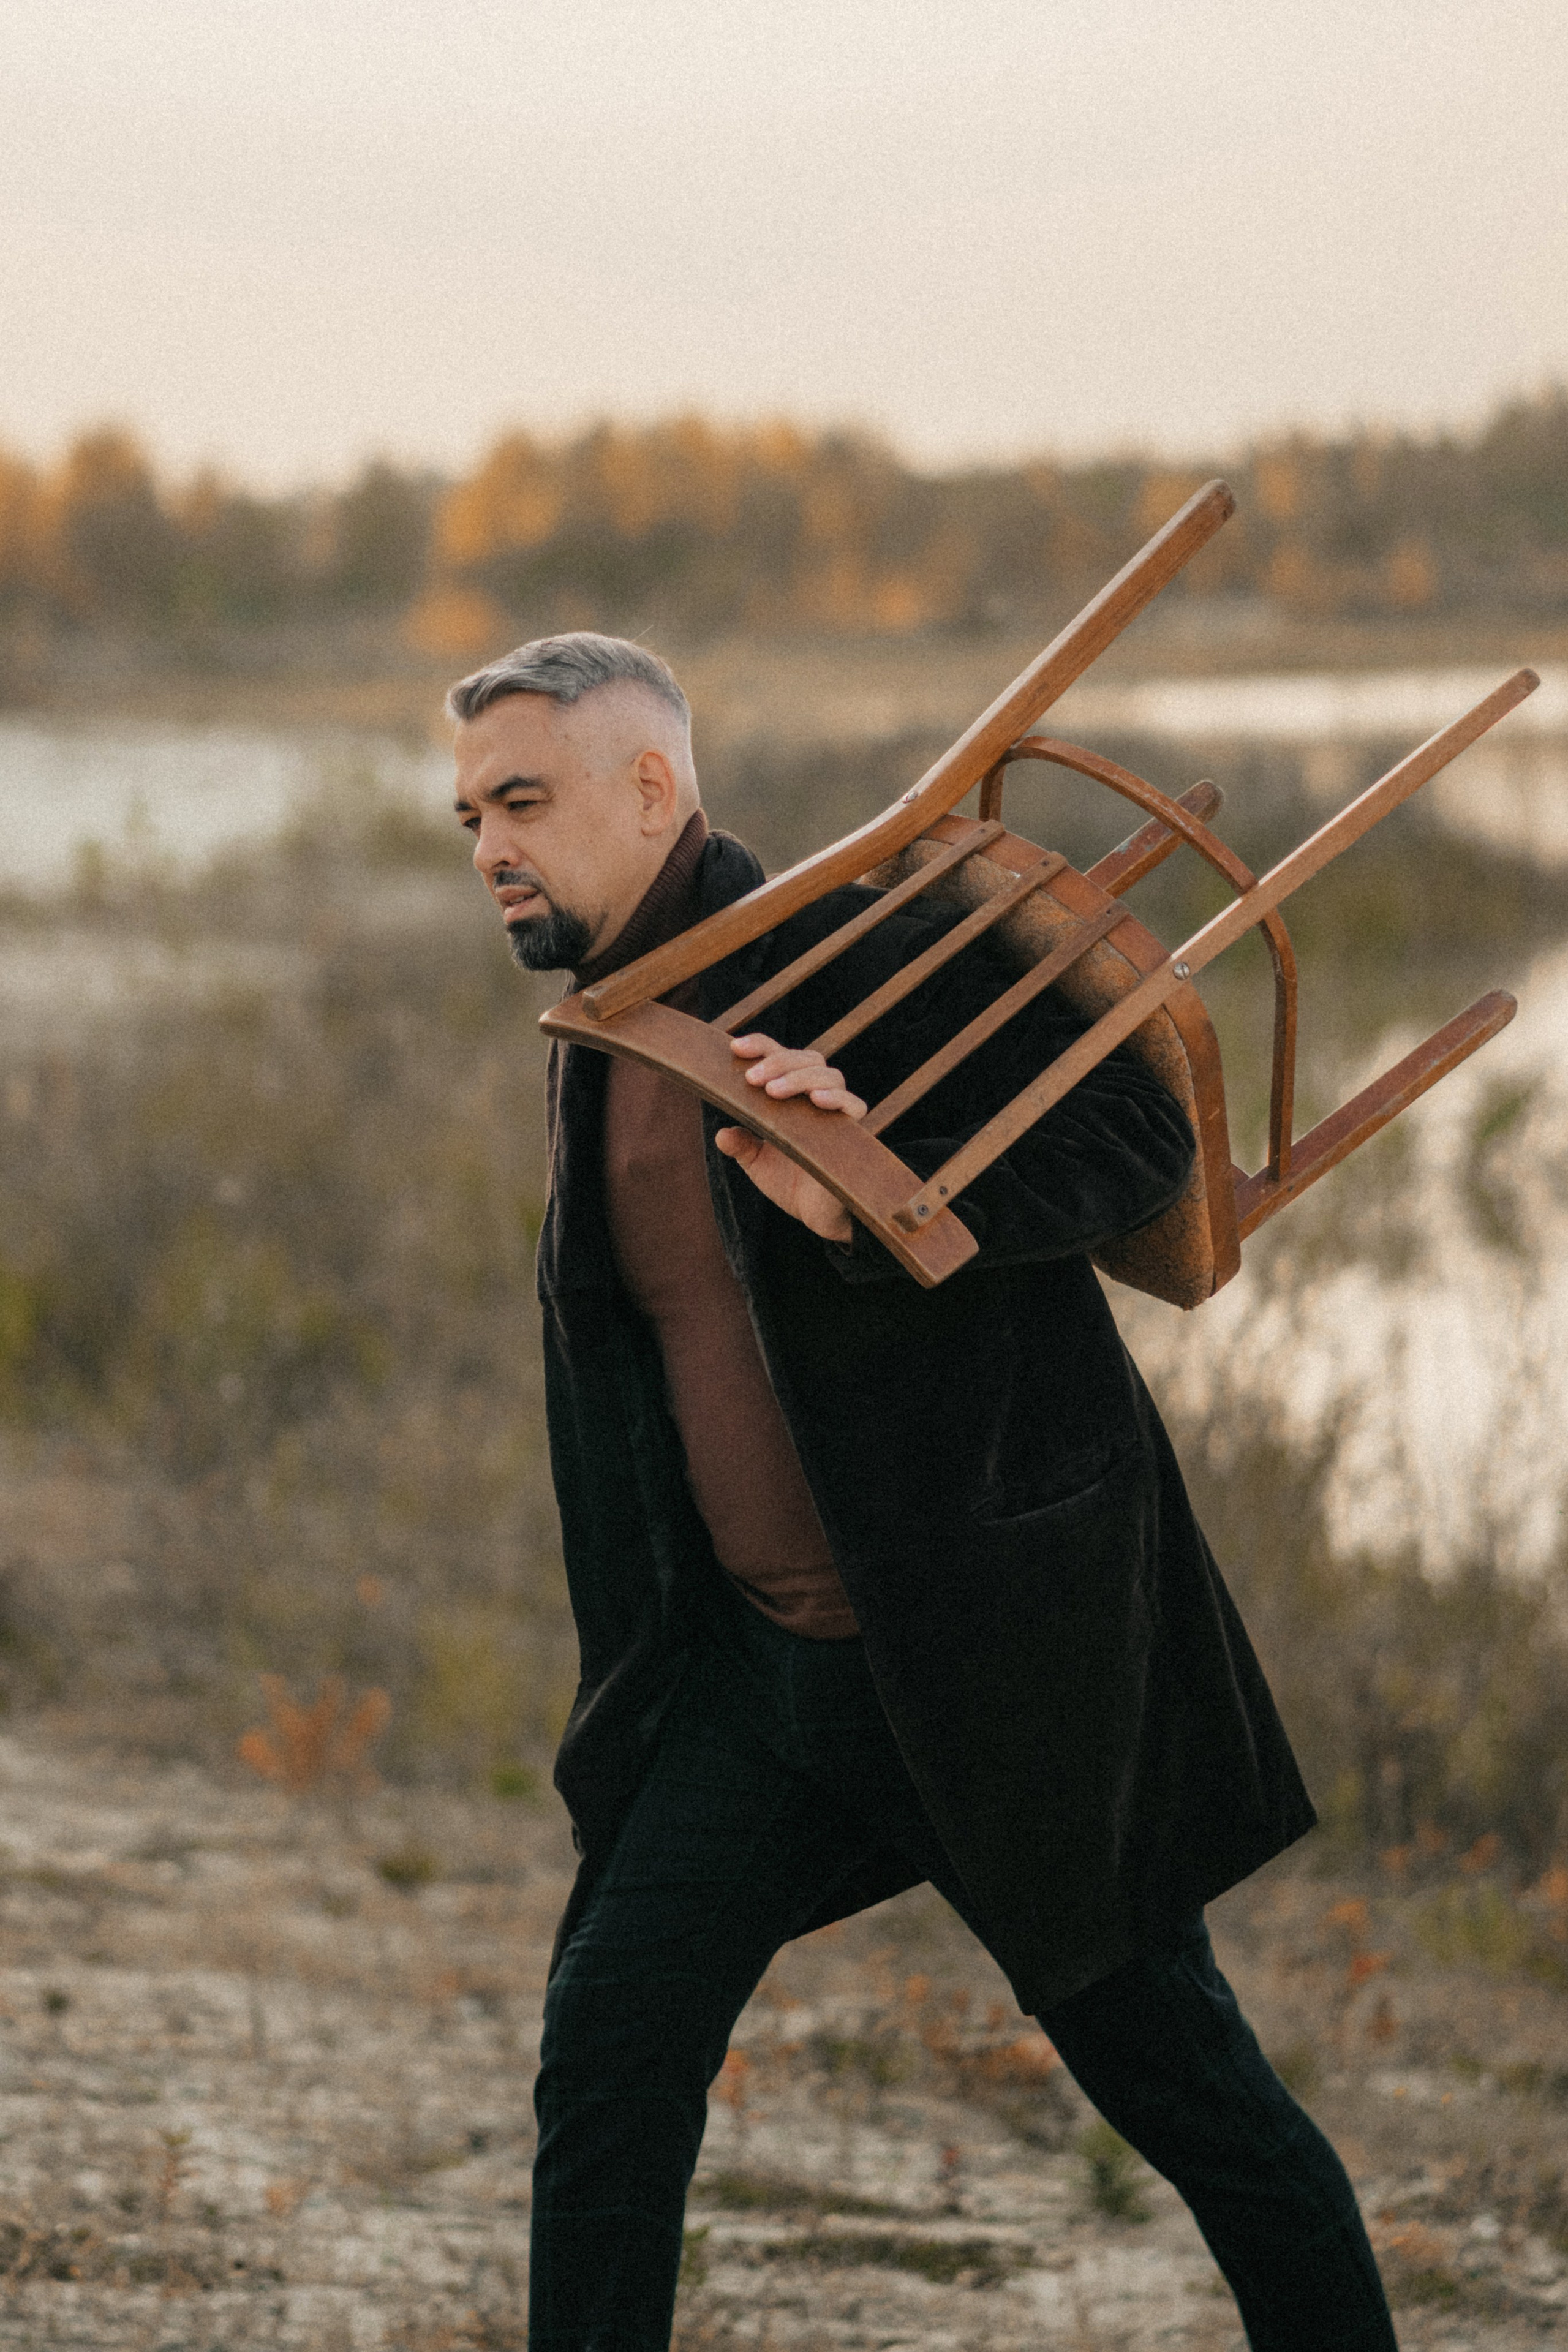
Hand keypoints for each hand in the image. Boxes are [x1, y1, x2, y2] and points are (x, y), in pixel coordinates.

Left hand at [714, 1035, 865, 1243]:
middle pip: (808, 1059)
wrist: (817, 1216)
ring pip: (829, 1075)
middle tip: (752, 1077)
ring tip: (772, 1092)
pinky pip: (854, 1106)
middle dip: (779, 1062)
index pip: (782, 1057)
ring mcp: (837, 1113)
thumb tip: (722, 1135)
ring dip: (799, 1078)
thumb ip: (741, 1146)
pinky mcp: (854, 1133)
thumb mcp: (757, 1163)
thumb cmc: (790, 1183)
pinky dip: (837, 1098)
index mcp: (793, 1095)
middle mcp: (818, 1097)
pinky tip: (816, 1100)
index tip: (735, 1047)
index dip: (762, 1046)